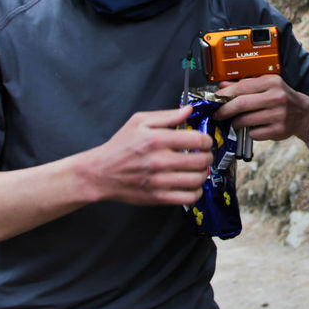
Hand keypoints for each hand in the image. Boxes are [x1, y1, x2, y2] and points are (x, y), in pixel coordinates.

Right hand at [80, 105, 212, 205]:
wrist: (100, 173)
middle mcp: (159, 161)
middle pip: (202, 161)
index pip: (198, 140)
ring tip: (198, 169)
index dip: (207, 140)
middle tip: (204, 155)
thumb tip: (189, 110)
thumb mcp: (140, 122)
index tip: (205, 142)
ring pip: (198, 180)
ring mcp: (159, 181)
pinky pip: (189, 198)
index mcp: (157, 140)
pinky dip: (196, 192)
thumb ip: (167, 115)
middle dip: (208, 156)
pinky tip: (191, 185)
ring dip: (203, 174)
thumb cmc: (120, 146)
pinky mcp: (158, 197)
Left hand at [213, 75, 308, 143]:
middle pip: (241, 104)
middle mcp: (276, 97)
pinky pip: (254, 133)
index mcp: (272, 82)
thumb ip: (245, 85)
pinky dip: (249, 131)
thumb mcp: (267, 85)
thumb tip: (223, 87)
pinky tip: (253, 127)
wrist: (304, 114)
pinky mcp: (278, 130)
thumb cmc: (283, 98)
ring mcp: (278, 114)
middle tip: (217, 114)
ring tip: (235, 121)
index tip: (216, 100)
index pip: (241, 87)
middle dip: (224, 110)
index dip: (225, 94)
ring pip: (245, 120)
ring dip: (235, 122)